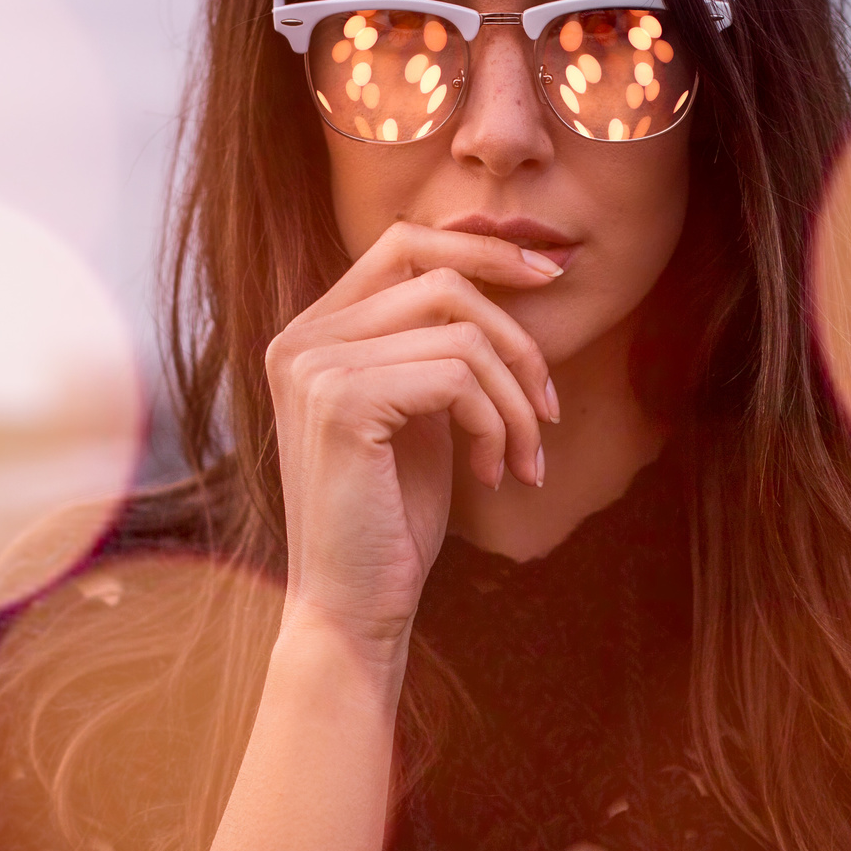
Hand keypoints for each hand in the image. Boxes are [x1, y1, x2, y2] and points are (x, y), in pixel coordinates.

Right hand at [265, 222, 561, 672]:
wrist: (353, 607)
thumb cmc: (391, 518)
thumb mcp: (418, 413)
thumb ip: (435, 345)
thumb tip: (509, 269)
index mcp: (312, 333)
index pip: (404, 243)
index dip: (483, 246)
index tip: (549, 275)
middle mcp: (301, 339)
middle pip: (443, 280)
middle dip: (517, 339)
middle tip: (547, 408)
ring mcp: (314, 367)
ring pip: (461, 335)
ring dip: (516, 399)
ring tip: (523, 457)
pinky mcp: (341, 403)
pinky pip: (457, 378)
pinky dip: (495, 424)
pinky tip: (493, 473)